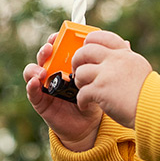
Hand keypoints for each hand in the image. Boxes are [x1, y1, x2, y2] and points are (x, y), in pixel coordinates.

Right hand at [24, 34, 103, 151]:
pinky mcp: (40, 101)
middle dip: (46, 49)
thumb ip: (110, 63)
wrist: (89, 126)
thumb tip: (128, 44)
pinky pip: (32, 91)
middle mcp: (54, 72)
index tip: (59, 34)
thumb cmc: (94, 99)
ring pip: (33, 70)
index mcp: (67, 63)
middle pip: (45, 55)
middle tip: (51, 47)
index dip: (56, 38)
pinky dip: (31, 86)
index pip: (58, 46)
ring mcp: (45, 85)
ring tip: (43, 69)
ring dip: (36, 67)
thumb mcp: (102, 80)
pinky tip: (35, 83)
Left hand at [70, 31, 152, 128]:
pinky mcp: (101, 90)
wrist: (155, 108)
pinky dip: (81, 100)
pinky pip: (82, 92)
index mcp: (124, 54)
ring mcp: (106, 75)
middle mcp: (114, 61)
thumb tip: (125, 44)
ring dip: (79, 82)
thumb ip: (127, 57)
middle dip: (77, 61)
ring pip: (81, 72)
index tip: (86, 49)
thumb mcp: (139, 67)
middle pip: (85, 51)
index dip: (90, 41)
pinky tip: (85, 105)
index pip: (102, 37)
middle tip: (78, 70)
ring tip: (84, 89)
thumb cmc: (149, 93)